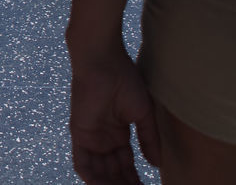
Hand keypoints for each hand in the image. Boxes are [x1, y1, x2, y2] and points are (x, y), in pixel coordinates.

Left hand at [69, 42, 161, 183]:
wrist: (104, 62)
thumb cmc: (124, 80)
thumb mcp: (142, 115)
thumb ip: (148, 139)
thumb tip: (156, 164)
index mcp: (117, 133)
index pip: (125, 164)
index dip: (134, 179)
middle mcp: (103, 138)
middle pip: (113, 171)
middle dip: (124, 184)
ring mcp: (90, 137)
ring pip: (98, 171)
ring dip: (110, 184)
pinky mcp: (79, 134)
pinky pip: (82, 163)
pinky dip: (92, 178)